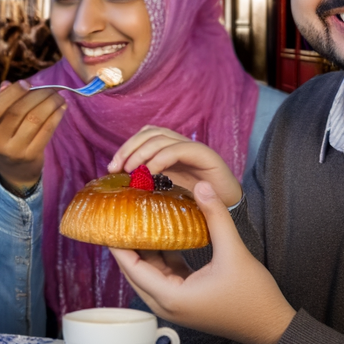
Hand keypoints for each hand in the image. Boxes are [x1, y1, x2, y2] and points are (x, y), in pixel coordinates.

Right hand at [0, 81, 66, 189]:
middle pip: (17, 112)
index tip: (27, 83)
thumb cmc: (7, 135)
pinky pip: (46, 131)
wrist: (14, 169)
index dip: (10, 95)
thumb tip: (8, 84)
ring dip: (50, 104)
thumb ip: (1, 101)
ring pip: (34, 120)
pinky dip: (55, 116)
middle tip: (51, 87)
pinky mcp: (31, 156)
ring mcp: (14, 150)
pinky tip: (61, 108)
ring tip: (59, 96)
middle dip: (37, 95)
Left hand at [108, 126, 242, 206]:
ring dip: (141, 152)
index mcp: (170, 150)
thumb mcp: (166, 192)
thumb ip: (149, 184)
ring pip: (160, 137)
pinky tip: (150, 172)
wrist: (232, 210)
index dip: (126, 148)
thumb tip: (121, 186)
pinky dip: (160, 158)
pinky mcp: (205, 155)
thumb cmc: (198, 203)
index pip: (143, 137)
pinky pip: (178, 149)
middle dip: (128, 148)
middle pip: (149, 132)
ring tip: (131, 170)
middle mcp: (180, 144)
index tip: (111, 168)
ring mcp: (193, 148)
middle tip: (115, 168)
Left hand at [110, 182, 294, 343]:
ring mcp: (175, 304)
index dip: (117, 242)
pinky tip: (158, 231)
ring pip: (148, 271)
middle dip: (125, 242)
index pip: (132, 266)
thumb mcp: (235, 253)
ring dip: (141, 247)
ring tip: (133, 218)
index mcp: (172, 297)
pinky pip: (162, 274)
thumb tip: (202, 186)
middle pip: (134, 269)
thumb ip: (216, 217)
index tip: (107, 219)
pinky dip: (158, 255)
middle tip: (118, 214)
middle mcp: (167, 304)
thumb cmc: (255, 297)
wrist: (274, 328)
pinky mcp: (184, 299)